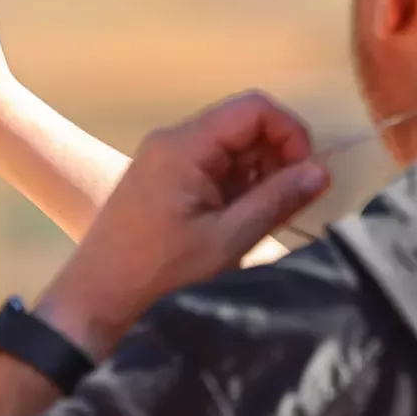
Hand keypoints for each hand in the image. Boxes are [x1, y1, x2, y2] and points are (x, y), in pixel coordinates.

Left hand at [37, 92, 328, 358]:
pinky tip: (235, 227)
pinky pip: (210, 171)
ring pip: (230, 151)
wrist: (95, 306)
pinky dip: (234, 191)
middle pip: (243, 126)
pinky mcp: (161, 185)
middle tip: (287, 206)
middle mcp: (172, 142)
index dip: (291, 134)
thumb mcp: (227, 240)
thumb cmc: (160, 276)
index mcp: (184, 145)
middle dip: (276, 159)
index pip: (254, 108)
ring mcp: (164, 162)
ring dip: (256, 179)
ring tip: (258, 223)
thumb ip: (277, 200)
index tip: (307, 176)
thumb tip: (321, 171)